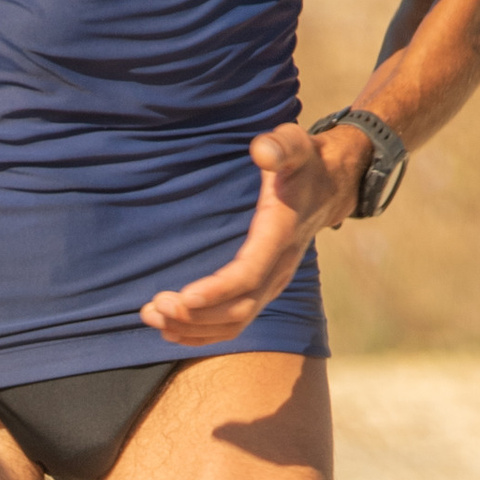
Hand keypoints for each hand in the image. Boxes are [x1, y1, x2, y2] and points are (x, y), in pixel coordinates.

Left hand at [138, 121, 367, 346]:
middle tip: (153, 307)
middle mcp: (278, 269)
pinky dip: (203, 334)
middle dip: (195, 315)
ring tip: (151, 317)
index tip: (184, 298)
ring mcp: (272, 284)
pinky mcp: (263, 290)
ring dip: (192, 327)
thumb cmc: (303, 165)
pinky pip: (235, 324)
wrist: (328, 188)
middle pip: (238, 308)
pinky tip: (171, 331)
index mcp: (280, 237)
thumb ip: (280, 147)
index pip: (249, 275)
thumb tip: (262, 151)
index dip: (218, 291)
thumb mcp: (296, 145)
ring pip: (234, 322)